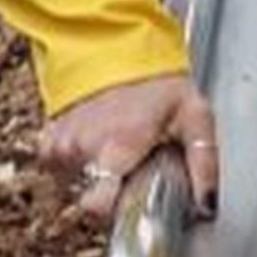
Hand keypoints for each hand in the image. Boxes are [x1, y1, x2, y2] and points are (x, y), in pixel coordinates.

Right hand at [39, 71, 219, 223]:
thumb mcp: (195, 117)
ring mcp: (62, 143)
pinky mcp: (49, 139)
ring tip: (119, 151)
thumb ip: (204, 164)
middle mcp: (84, 146)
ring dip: (96, 177)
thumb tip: (207, 205)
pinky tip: (99, 145)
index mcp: (118, 146)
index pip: (97, 205)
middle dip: (112, 194)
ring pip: (76, 186)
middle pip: (91, 200)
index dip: (115, 212)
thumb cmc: (158, 82)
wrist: (116, 45)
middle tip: (134, 168)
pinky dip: (78, 164)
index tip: (132, 201)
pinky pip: (61, 169)